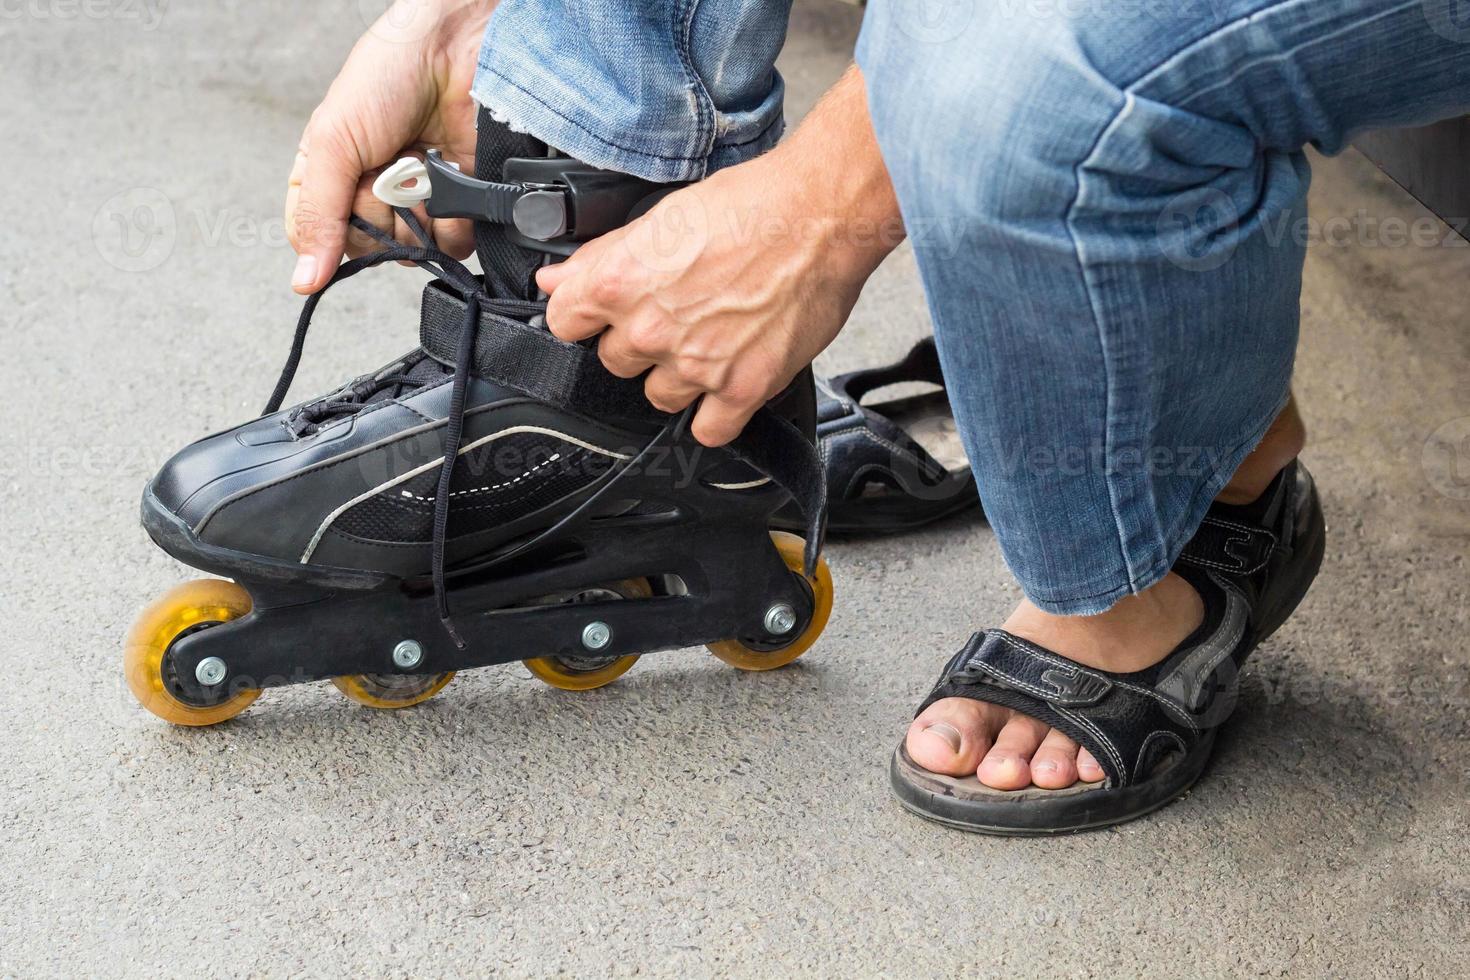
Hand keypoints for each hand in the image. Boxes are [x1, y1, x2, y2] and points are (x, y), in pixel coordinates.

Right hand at [285, 0, 495, 293]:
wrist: (456, 53)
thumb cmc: (386, 77)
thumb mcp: (333, 142)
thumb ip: (317, 214)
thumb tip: (305, 280)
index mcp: (329, 177)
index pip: (319, 237)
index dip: (333, 230)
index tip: (347, 195)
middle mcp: (371, 194)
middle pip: (368, 248)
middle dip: (379, 214)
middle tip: (386, 168)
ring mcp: (416, 201)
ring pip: (412, 252)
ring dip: (418, 217)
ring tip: (420, 167)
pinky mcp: (458, 204)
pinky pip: (452, 245)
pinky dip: (453, 222)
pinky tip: (449, 182)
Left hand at [539, 67, 902, 445]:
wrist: (821, 216)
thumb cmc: (751, 205)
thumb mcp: (661, 216)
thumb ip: (600, 256)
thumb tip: (555, 280)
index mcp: (620, 283)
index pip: (564, 323)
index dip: (586, 316)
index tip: (604, 313)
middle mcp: (651, 330)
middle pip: (614, 362)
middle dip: (638, 343)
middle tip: (677, 313)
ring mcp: (696, 365)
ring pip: (658, 397)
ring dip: (677, 377)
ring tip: (709, 341)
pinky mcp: (741, 389)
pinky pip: (708, 430)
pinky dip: (715, 415)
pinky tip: (725, 385)